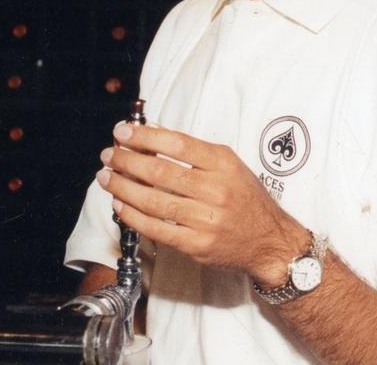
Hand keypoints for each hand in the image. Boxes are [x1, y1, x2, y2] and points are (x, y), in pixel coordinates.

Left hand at [96, 123, 308, 287]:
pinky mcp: (197, 244)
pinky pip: (157, 228)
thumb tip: (154, 140)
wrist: (269, 241)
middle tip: (109, 155)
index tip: (123, 132)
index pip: (179, 144)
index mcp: (225, 165)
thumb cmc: (247, 201)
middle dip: (127, 161)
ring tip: (107, 178)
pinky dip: (133, 216)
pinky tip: (120, 205)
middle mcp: (216, 190)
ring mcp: (206, 219)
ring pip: (154, 200)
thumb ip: (198, 155)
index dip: (146, 136)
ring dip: (124, 187)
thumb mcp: (232, 167)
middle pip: (161, 171)